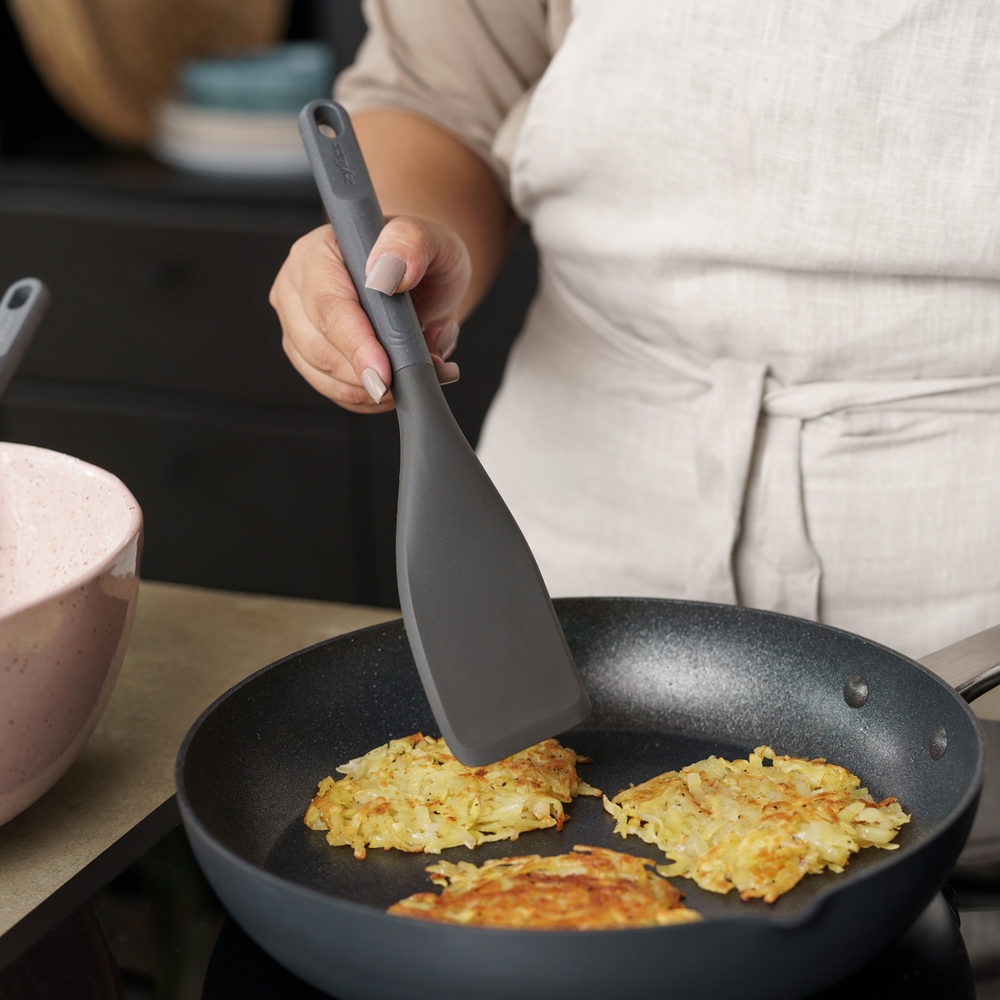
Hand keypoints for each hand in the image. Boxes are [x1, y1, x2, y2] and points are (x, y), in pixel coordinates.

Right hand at [270, 214, 469, 411]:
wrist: (424, 277)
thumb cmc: (420, 254)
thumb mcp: (430, 236)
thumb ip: (411, 243)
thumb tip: (387, 273)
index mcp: (317, 253)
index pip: (327, 306)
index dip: (355, 344)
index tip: (384, 372)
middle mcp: (297, 289)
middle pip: (318, 349)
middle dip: (369, 372)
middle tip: (418, 371)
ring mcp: (299, 327)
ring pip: (325, 377)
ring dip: (375, 387)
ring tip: (421, 369)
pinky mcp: (311, 358)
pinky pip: (338, 391)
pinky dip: (373, 397)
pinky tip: (403, 381)